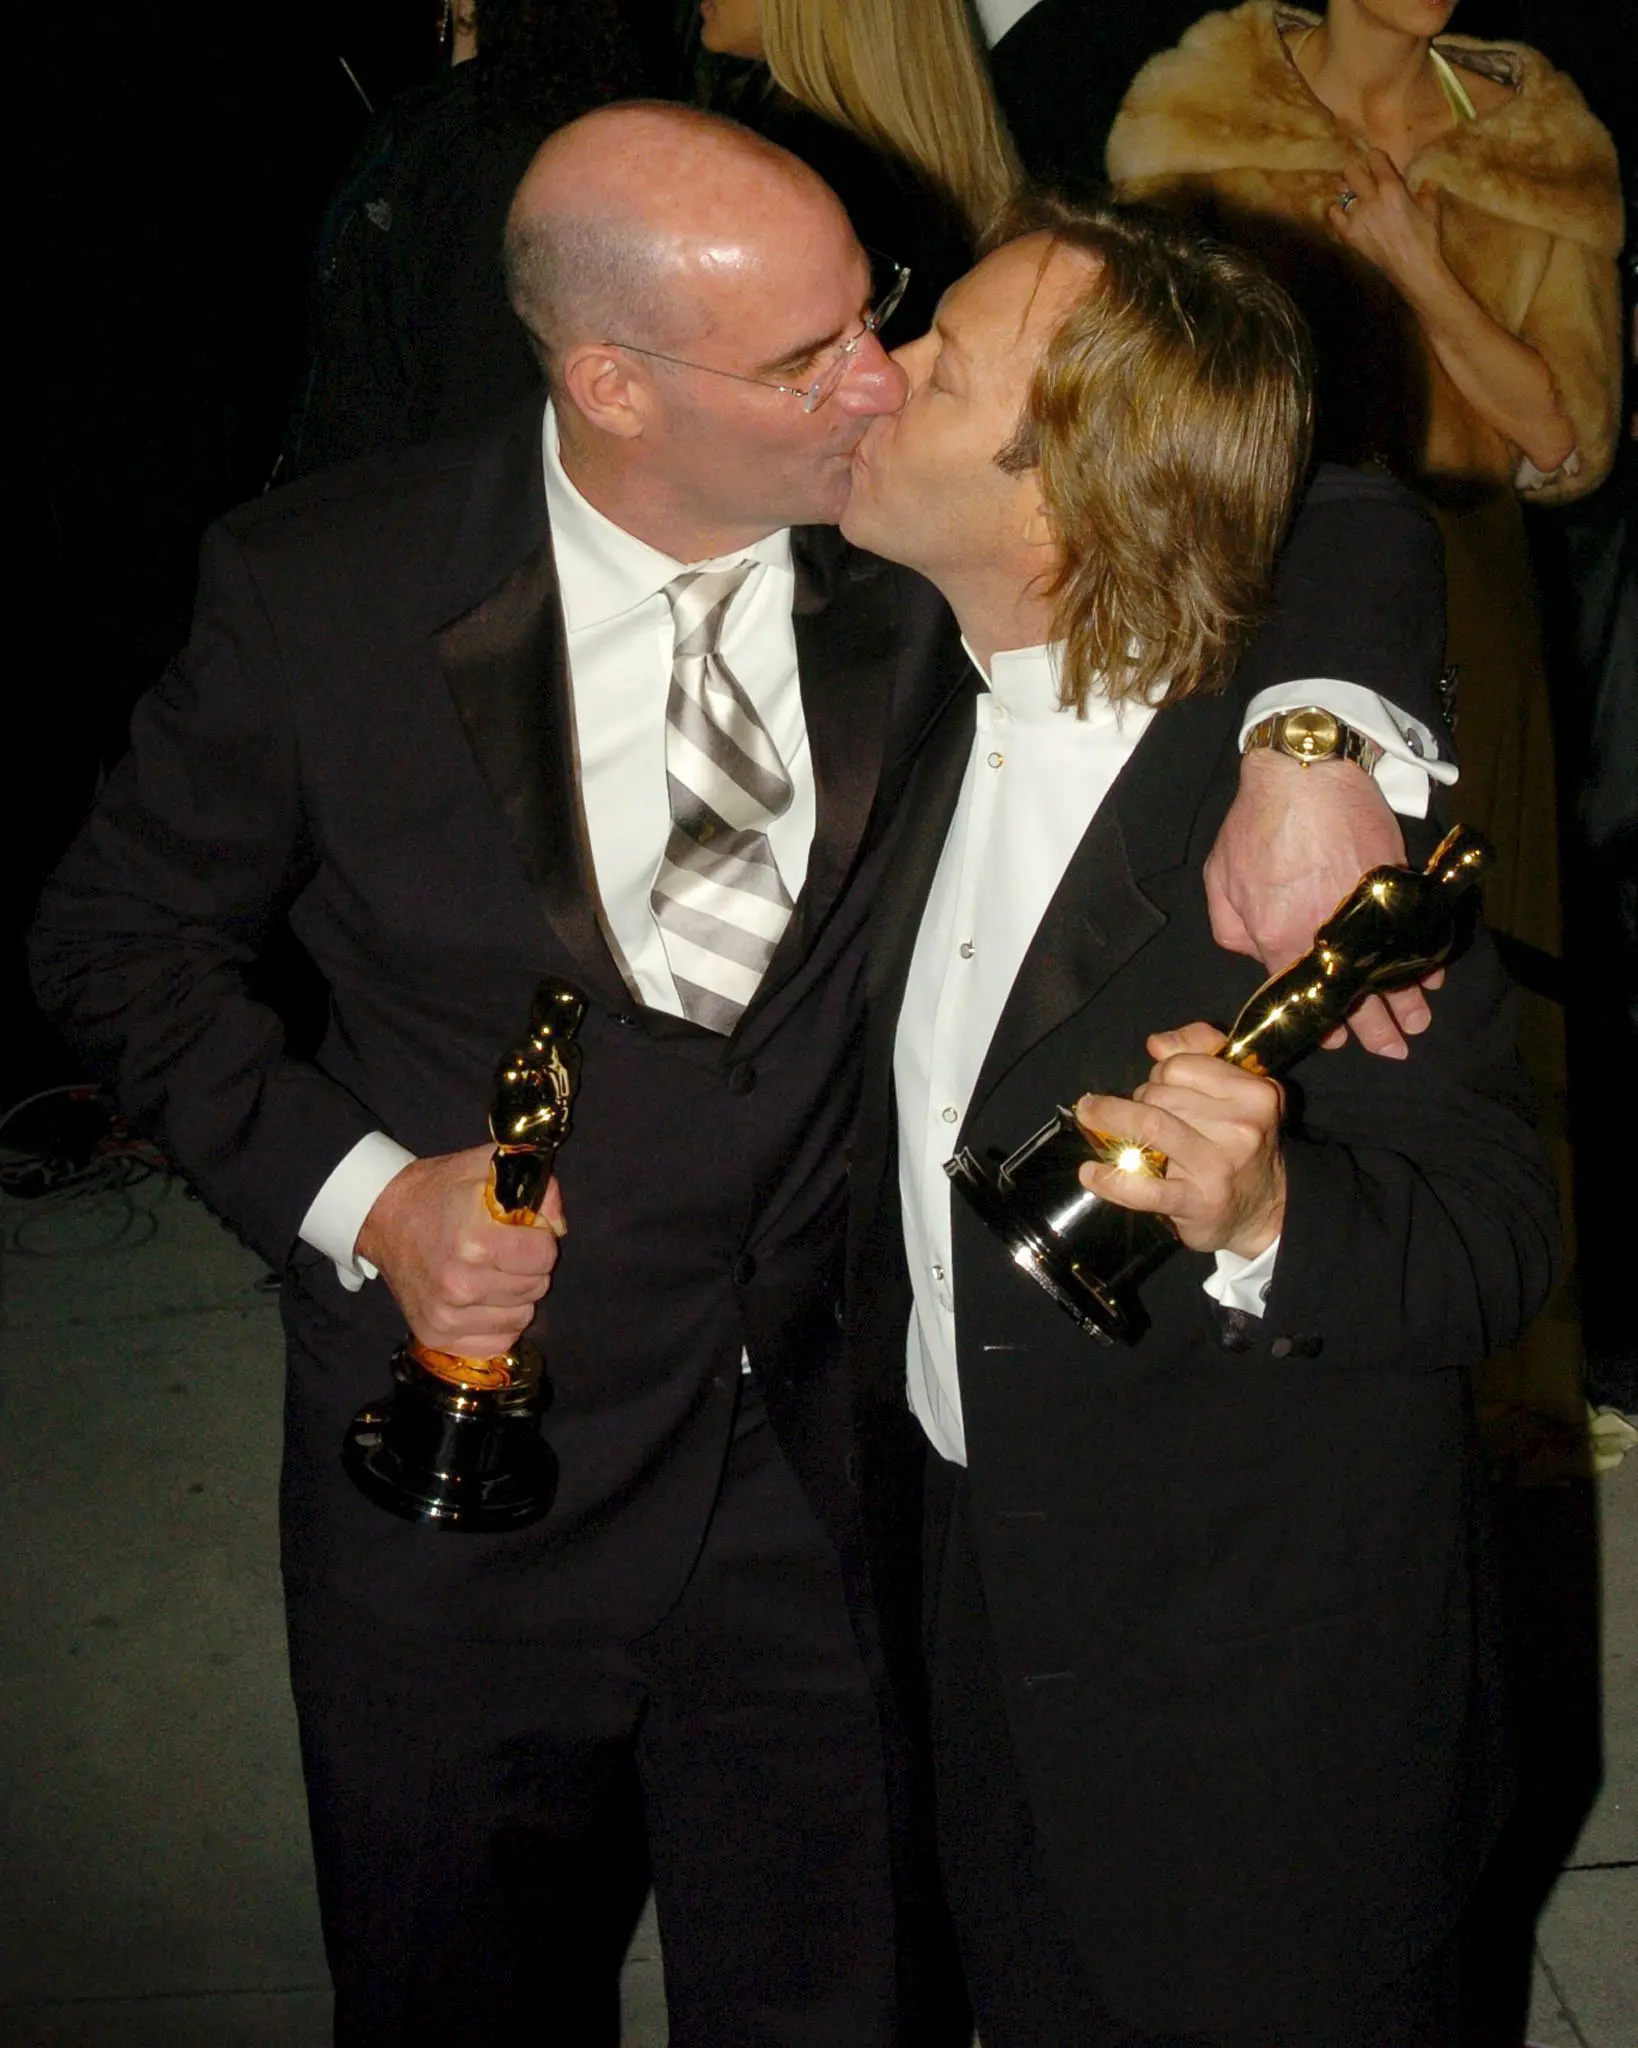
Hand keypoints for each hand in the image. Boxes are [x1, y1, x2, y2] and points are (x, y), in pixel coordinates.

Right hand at [355, 1144, 566, 1357]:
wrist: (385, 1218)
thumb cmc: (438, 1192)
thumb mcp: (487, 1168)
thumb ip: (535, 1187)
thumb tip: (557, 1226)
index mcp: (474, 1241)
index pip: (544, 1255)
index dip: (540, 1238)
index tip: (521, 1231)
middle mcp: (460, 1284)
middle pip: (536, 1287)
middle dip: (528, 1267)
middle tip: (502, 1250)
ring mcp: (446, 1315)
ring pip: (521, 1317)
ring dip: (514, 1296)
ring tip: (489, 1272)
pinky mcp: (437, 1335)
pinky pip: (498, 1342)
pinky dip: (497, 1323)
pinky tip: (480, 1299)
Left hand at [1074, 1024, 1285, 1257]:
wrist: (1266, 1212)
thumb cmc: (1241, 1146)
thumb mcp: (1239, 1093)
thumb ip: (1200, 1054)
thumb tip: (1157, 1043)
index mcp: (1254, 1093)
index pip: (1180, 1064)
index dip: (1160, 1072)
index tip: (1161, 1087)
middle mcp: (1241, 1127)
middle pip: (1160, 1094)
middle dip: (1140, 1099)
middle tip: (1141, 1116)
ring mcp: (1217, 1165)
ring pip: (1149, 1124)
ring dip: (1114, 1120)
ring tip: (1091, 1118)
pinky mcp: (1196, 1202)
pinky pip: (1144, 1187)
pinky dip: (1111, 1179)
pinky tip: (1091, 1173)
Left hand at [1205, 749, 1440, 1057]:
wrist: (1302, 771)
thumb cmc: (1254, 823)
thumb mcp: (1220, 882)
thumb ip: (1232, 931)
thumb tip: (1255, 957)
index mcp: (1279, 938)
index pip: (1303, 996)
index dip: (1323, 1021)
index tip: (1337, 1037)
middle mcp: (1325, 933)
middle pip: (1356, 993)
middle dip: (1375, 1027)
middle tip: (1392, 1050)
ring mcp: (1364, 909)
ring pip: (1391, 967)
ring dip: (1407, 998)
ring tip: (1419, 1024)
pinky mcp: (1393, 882)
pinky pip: (1413, 931)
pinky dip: (1425, 955)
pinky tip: (1433, 975)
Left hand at [1329, 150, 1444, 304]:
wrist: (1413, 269)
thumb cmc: (1426, 238)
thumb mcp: (1432, 208)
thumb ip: (1425, 190)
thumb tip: (1423, 183)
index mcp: (1392, 187)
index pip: (1374, 157)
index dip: (1376, 159)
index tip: (1378, 164)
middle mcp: (1371, 199)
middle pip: (1351, 170)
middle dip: (1358, 172)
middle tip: (1364, 180)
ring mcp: (1357, 217)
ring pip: (1341, 191)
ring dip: (1348, 192)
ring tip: (1356, 198)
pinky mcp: (1349, 235)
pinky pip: (1333, 214)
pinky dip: (1338, 211)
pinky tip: (1347, 214)